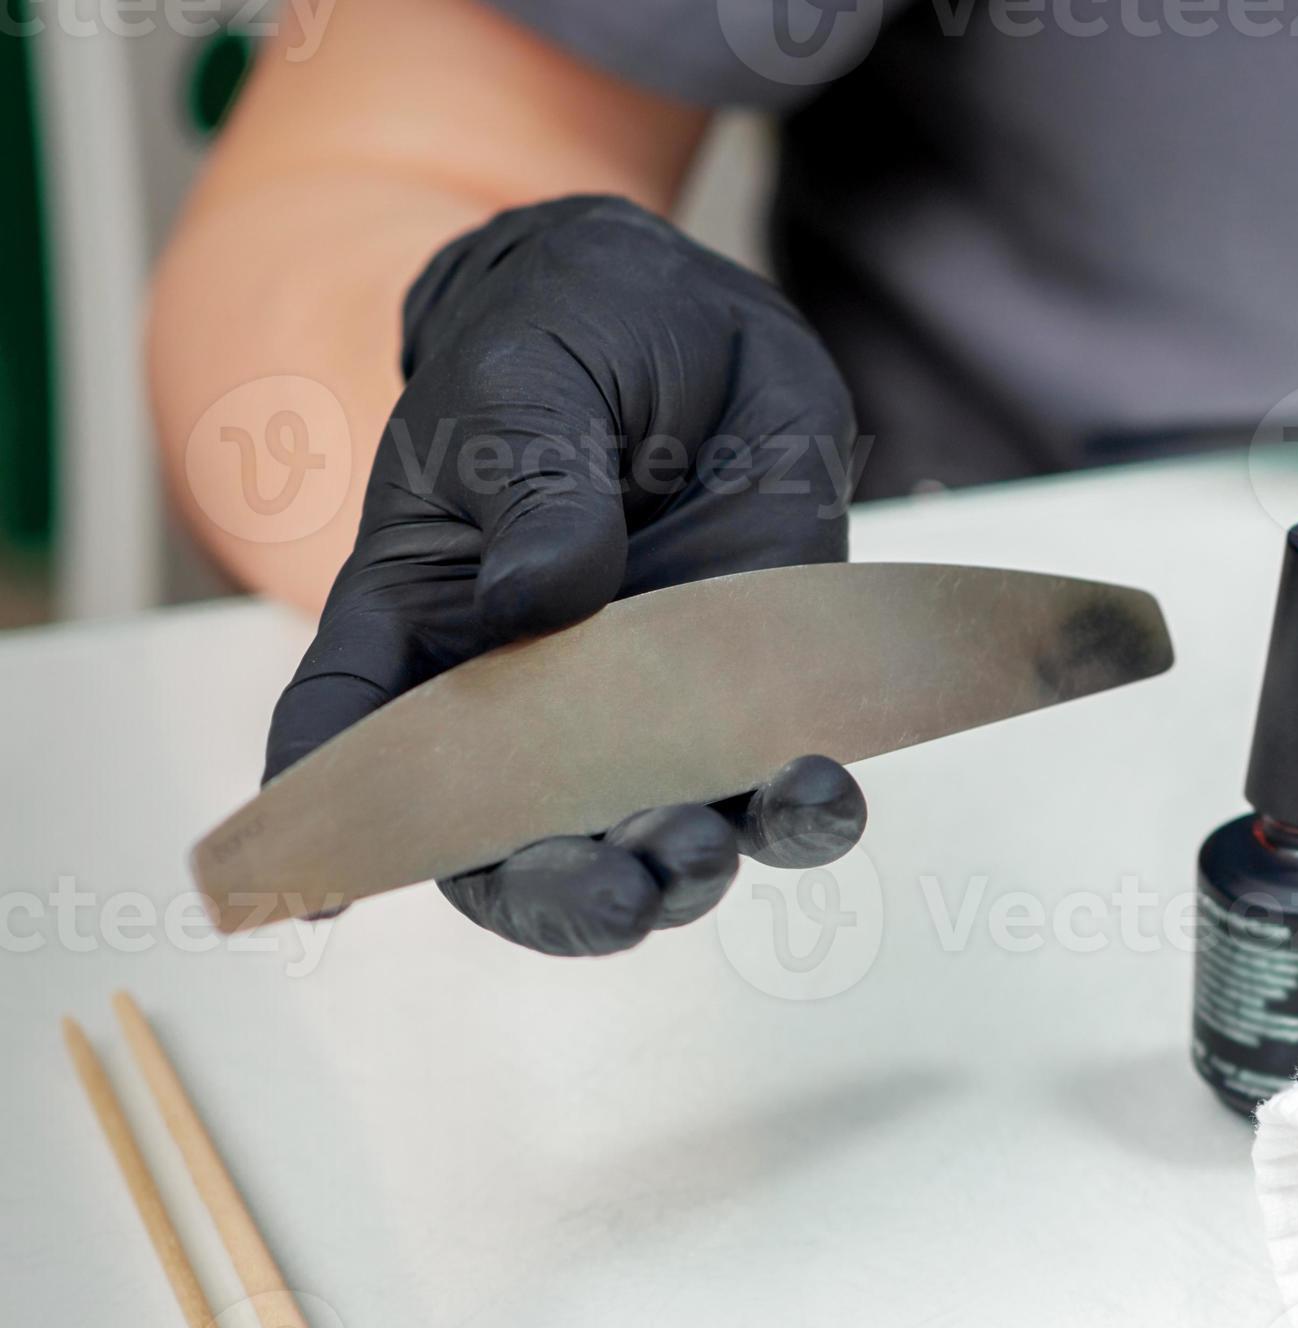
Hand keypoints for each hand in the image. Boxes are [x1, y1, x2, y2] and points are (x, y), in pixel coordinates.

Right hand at [266, 197, 867, 955]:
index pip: (352, 740)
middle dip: (558, 892)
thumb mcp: (526, 387)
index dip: (339, 827)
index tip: (335, 889)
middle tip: (612, 894)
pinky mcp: (754, 702)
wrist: (696, 324)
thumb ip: (530, 488)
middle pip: (510, 847)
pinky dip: (799, 814)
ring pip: (648, 846)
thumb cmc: (565, 343)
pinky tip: (822, 795)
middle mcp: (527, 705)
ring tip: (704, 854)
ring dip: (678, 875)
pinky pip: (774, 790)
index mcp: (420, 628)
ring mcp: (647, 717)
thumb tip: (536, 601)